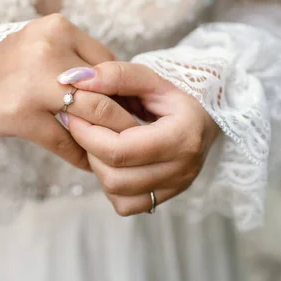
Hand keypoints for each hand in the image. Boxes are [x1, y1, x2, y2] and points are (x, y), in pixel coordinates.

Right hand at [0, 14, 137, 169]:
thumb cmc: (4, 65)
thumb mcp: (41, 47)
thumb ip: (77, 61)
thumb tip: (121, 93)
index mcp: (58, 29)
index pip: (109, 65)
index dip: (126, 92)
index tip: (137, 112)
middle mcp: (48, 49)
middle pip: (105, 91)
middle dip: (125, 118)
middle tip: (137, 137)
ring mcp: (33, 82)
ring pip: (90, 115)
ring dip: (107, 138)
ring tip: (117, 152)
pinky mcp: (19, 114)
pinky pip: (62, 139)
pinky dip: (79, 154)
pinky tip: (87, 163)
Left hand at [65, 62, 219, 214]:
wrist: (206, 115)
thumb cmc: (176, 94)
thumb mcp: (151, 77)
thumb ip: (115, 75)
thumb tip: (75, 81)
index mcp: (182, 136)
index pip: (119, 149)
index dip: (87, 134)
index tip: (74, 115)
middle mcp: (183, 168)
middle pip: (115, 177)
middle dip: (90, 151)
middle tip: (84, 128)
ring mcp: (177, 186)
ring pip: (118, 194)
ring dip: (99, 169)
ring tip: (100, 142)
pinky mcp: (168, 197)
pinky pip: (127, 205)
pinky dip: (112, 187)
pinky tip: (115, 163)